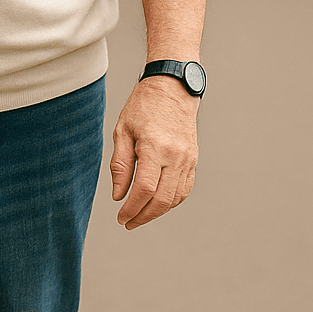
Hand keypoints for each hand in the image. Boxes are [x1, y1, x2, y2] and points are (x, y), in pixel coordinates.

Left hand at [110, 76, 198, 229]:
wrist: (172, 88)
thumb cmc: (143, 106)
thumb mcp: (123, 131)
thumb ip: (120, 165)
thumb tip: (119, 195)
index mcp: (155, 148)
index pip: (145, 189)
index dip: (132, 208)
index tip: (121, 217)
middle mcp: (176, 156)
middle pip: (162, 199)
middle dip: (143, 216)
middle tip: (128, 222)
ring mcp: (188, 159)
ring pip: (175, 198)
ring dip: (157, 212)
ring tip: (140, 215)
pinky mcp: (193, 160)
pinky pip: (185, 189)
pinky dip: (171, 201)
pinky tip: (156, 203)